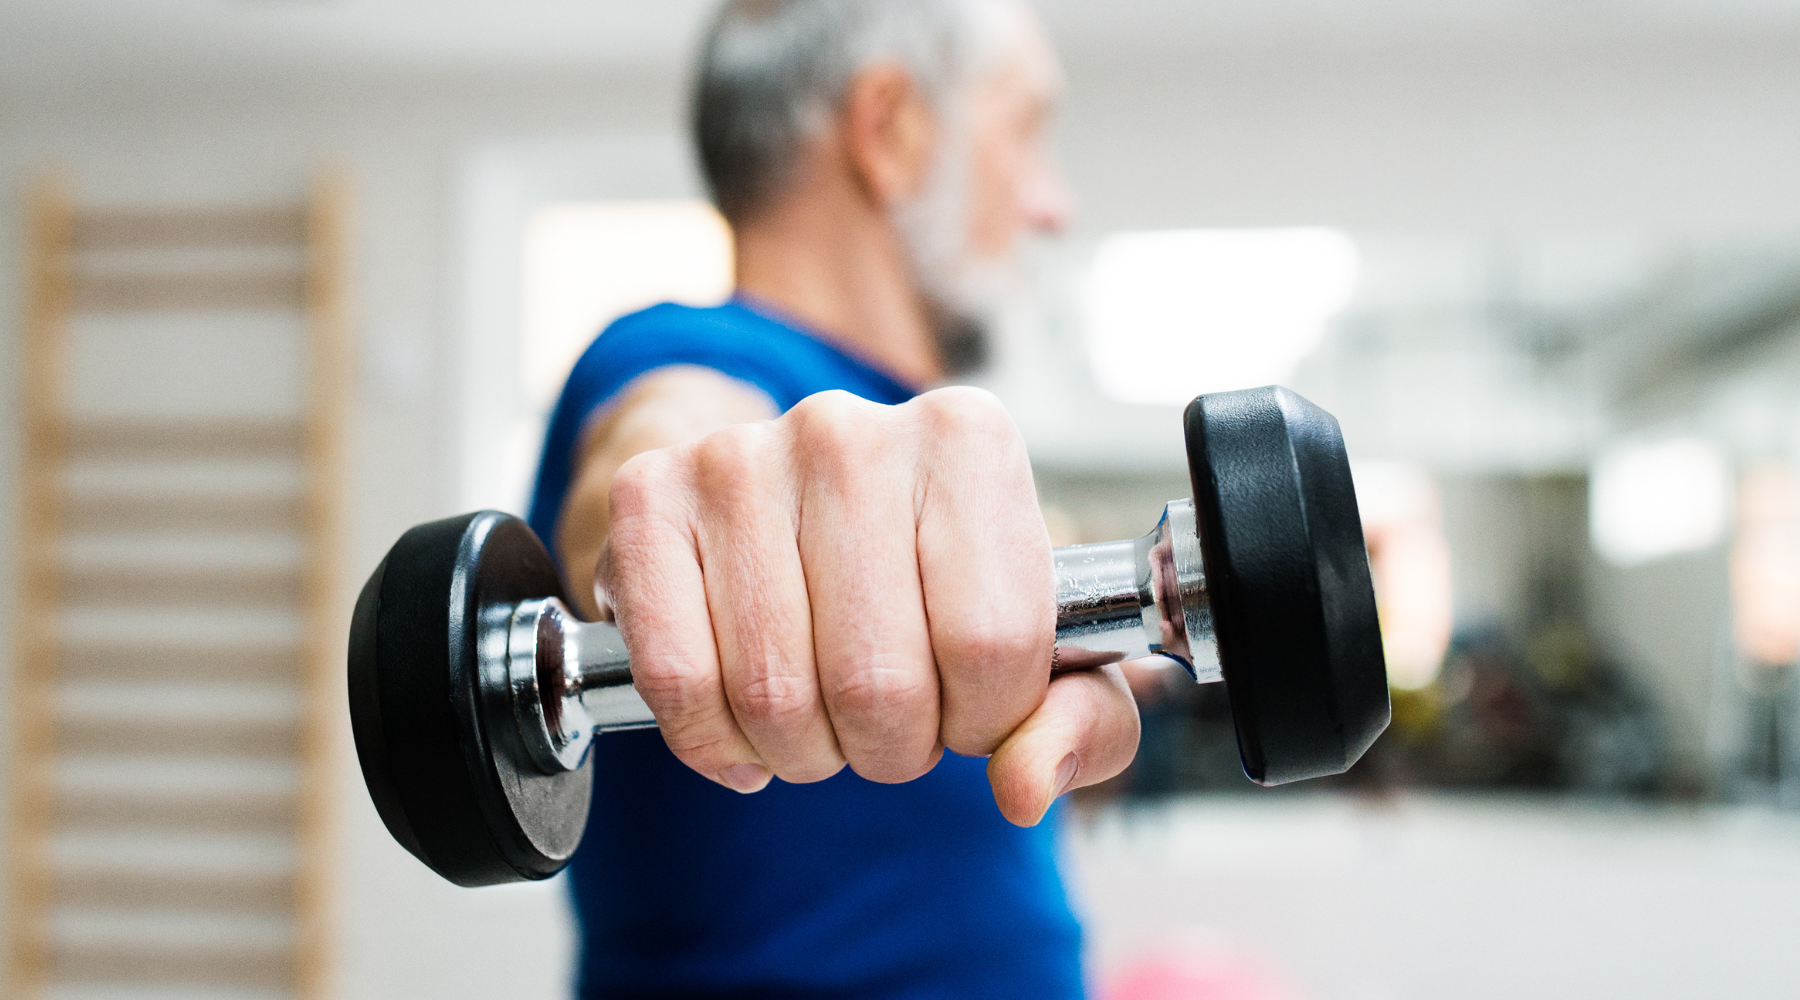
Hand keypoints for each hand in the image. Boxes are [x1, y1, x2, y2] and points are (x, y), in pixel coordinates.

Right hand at [599, 387, 1138, 824]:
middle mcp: (850, 431)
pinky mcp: (649, 497)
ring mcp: (739, 456)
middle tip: (886, 718)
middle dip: (889, 746)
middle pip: (878, 682)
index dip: (981, 719)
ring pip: (774, 694)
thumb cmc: (924, 578)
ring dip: (802, 750)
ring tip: (821, 712)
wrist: (785, 500)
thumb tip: (1024, 787)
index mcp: (968, 439)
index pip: (992, 646)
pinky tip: (744, 725)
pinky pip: (678, 678)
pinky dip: (712, 739)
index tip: (966, 705)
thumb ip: (1077, 723)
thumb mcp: (1040, 647)